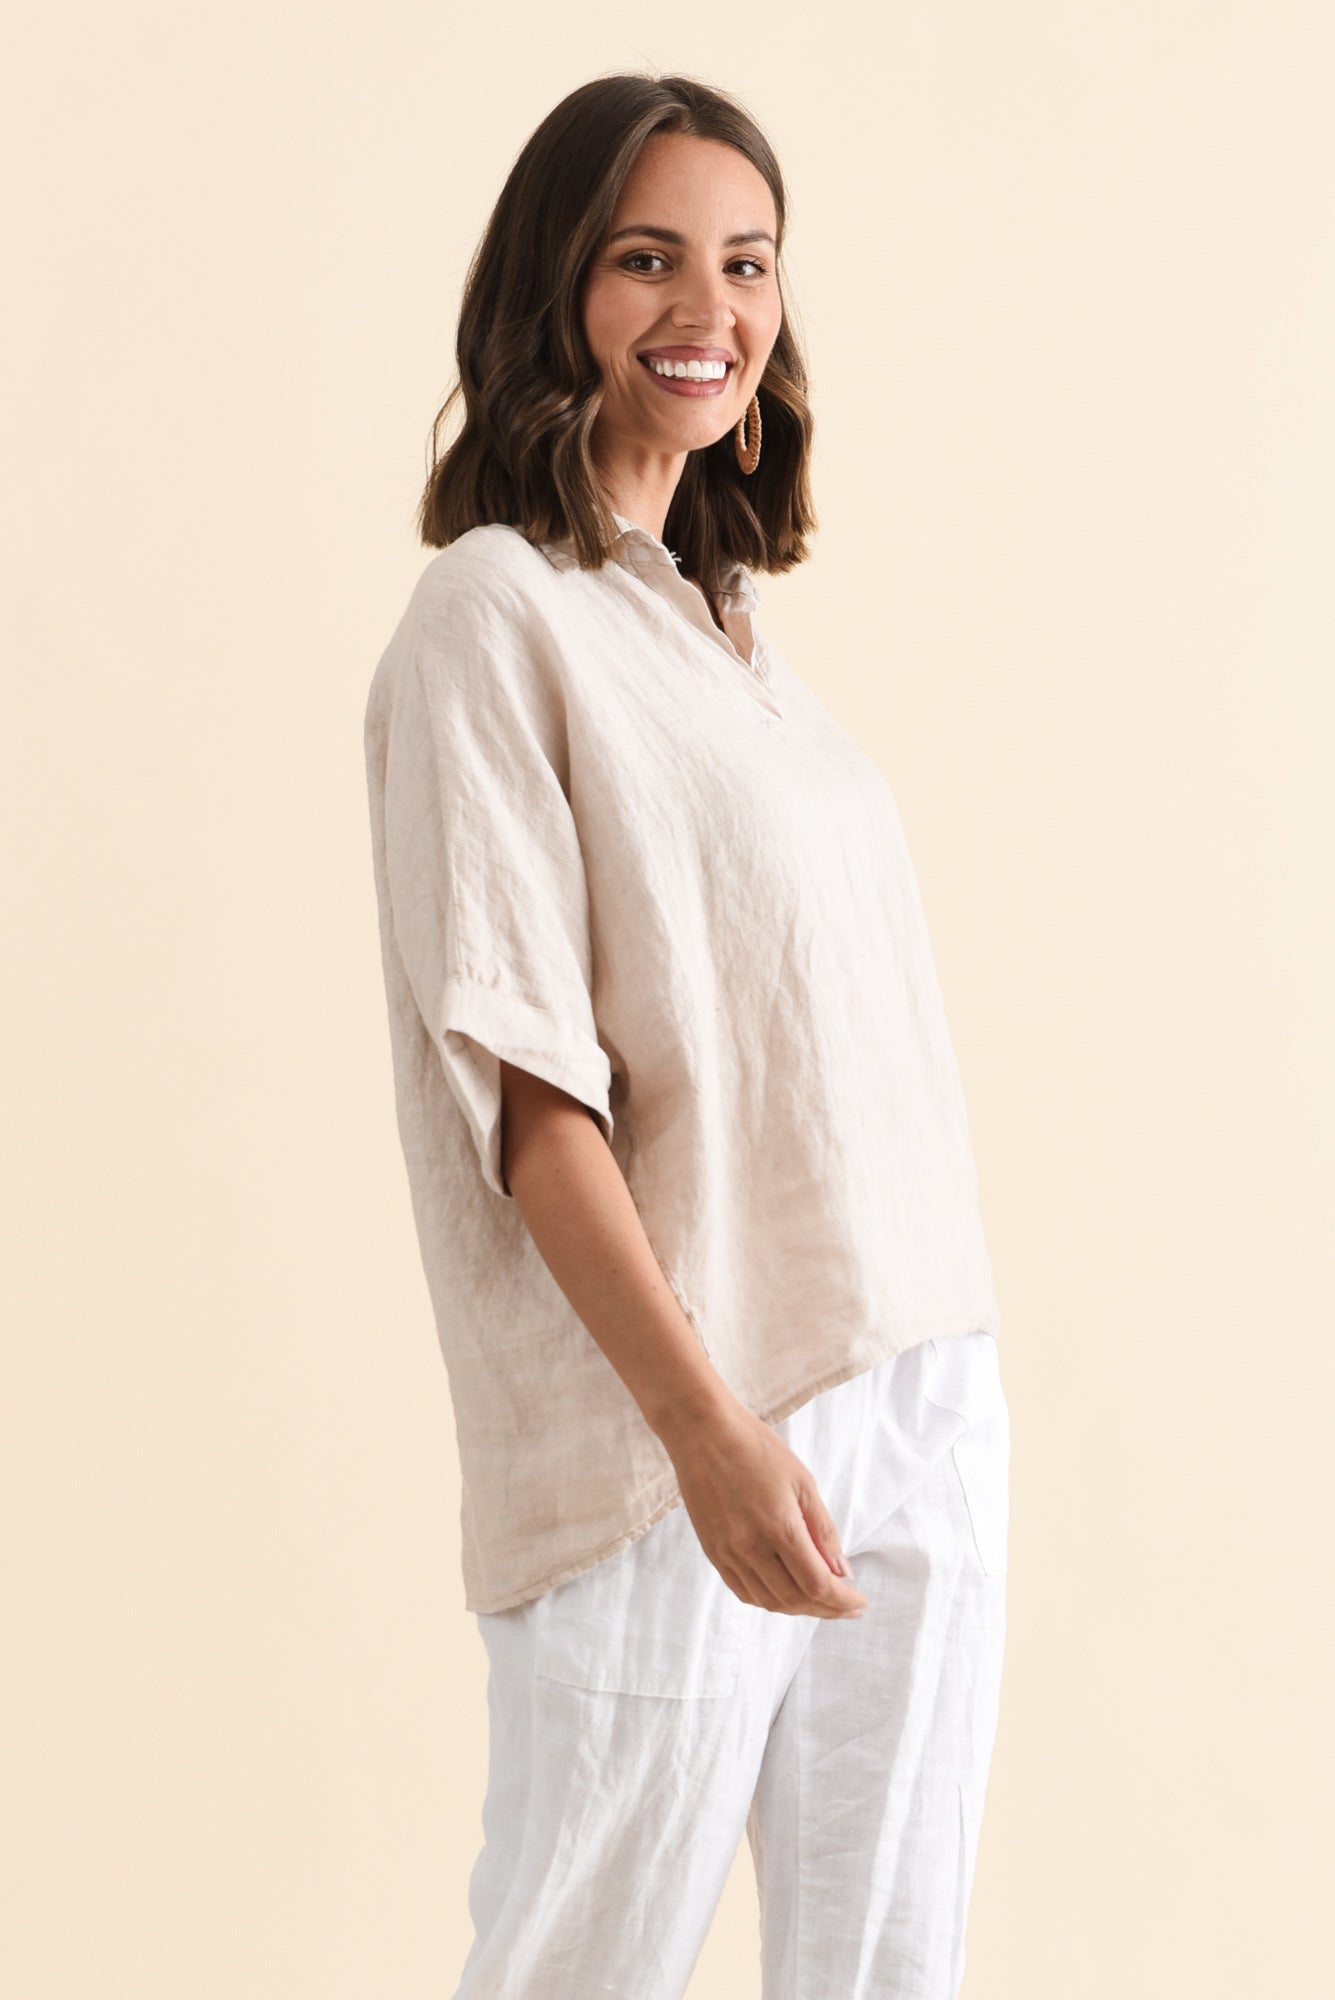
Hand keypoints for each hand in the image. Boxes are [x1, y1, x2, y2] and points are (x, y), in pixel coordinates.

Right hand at [663, 1396, 868, 1617]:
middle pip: (795, 1599)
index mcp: (779, 1528)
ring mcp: (728, 1553)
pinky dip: (768, 1600)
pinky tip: (785, 1593)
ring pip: (769, 1601)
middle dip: (827, 1609)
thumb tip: (842, 1571)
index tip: (860, 1600)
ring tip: (820, 1601)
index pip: (818, 1585)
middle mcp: (751, 1548)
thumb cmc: (755, 1447)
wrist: (702, 1431)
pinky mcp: (712, 1552)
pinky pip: (743, 1591)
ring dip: (799, 1608)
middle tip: (847, 1605)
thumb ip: (823, 1529)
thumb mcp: (802, 1481)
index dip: (843, 1600)